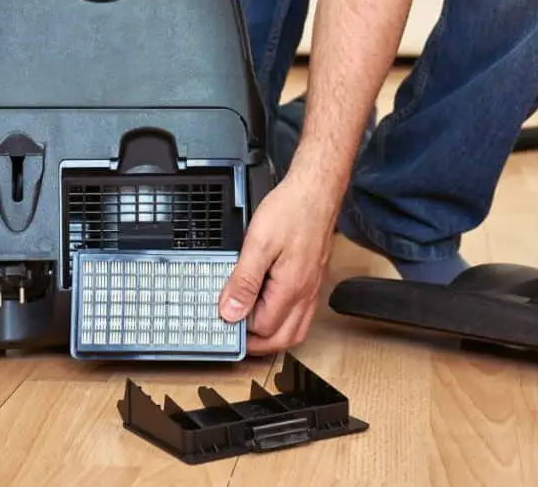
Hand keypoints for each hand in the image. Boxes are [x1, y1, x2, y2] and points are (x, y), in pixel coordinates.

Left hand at [218, 170, 340, 355]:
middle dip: (257, 345)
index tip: (221, 320)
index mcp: (290, 289)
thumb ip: (244, 281)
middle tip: (234, 336)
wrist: (316, 191)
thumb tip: (230, 312)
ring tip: (250, 329)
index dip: (240, 328)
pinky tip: (272, 310)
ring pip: (296, 331)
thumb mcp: (258, 243)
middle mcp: (305, 294)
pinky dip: (286, 323)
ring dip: (273, 337)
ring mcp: (312, 289)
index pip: (262, 328)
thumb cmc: (291, 210)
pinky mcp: (314, 280)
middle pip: (283, 339)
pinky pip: (303, 315)